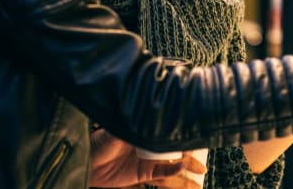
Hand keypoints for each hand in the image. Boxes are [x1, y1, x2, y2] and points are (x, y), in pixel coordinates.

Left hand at [88, 129, 206, 187]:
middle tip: (206, 155)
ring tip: (201, 173)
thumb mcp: (118, 129)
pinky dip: (173, 171)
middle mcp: (150, 143)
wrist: (86, 163)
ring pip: (173, 164)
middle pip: (176, 148)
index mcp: (145, 130)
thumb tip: (153, 117)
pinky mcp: (143, 173)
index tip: (199, 130)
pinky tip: (182, 169)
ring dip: (187, 168)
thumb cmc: (100, 141)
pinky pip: (162, 174)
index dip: (184, 130)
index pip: (169, 129)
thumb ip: (136, 125)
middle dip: (192, 152)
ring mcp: (148, 159)